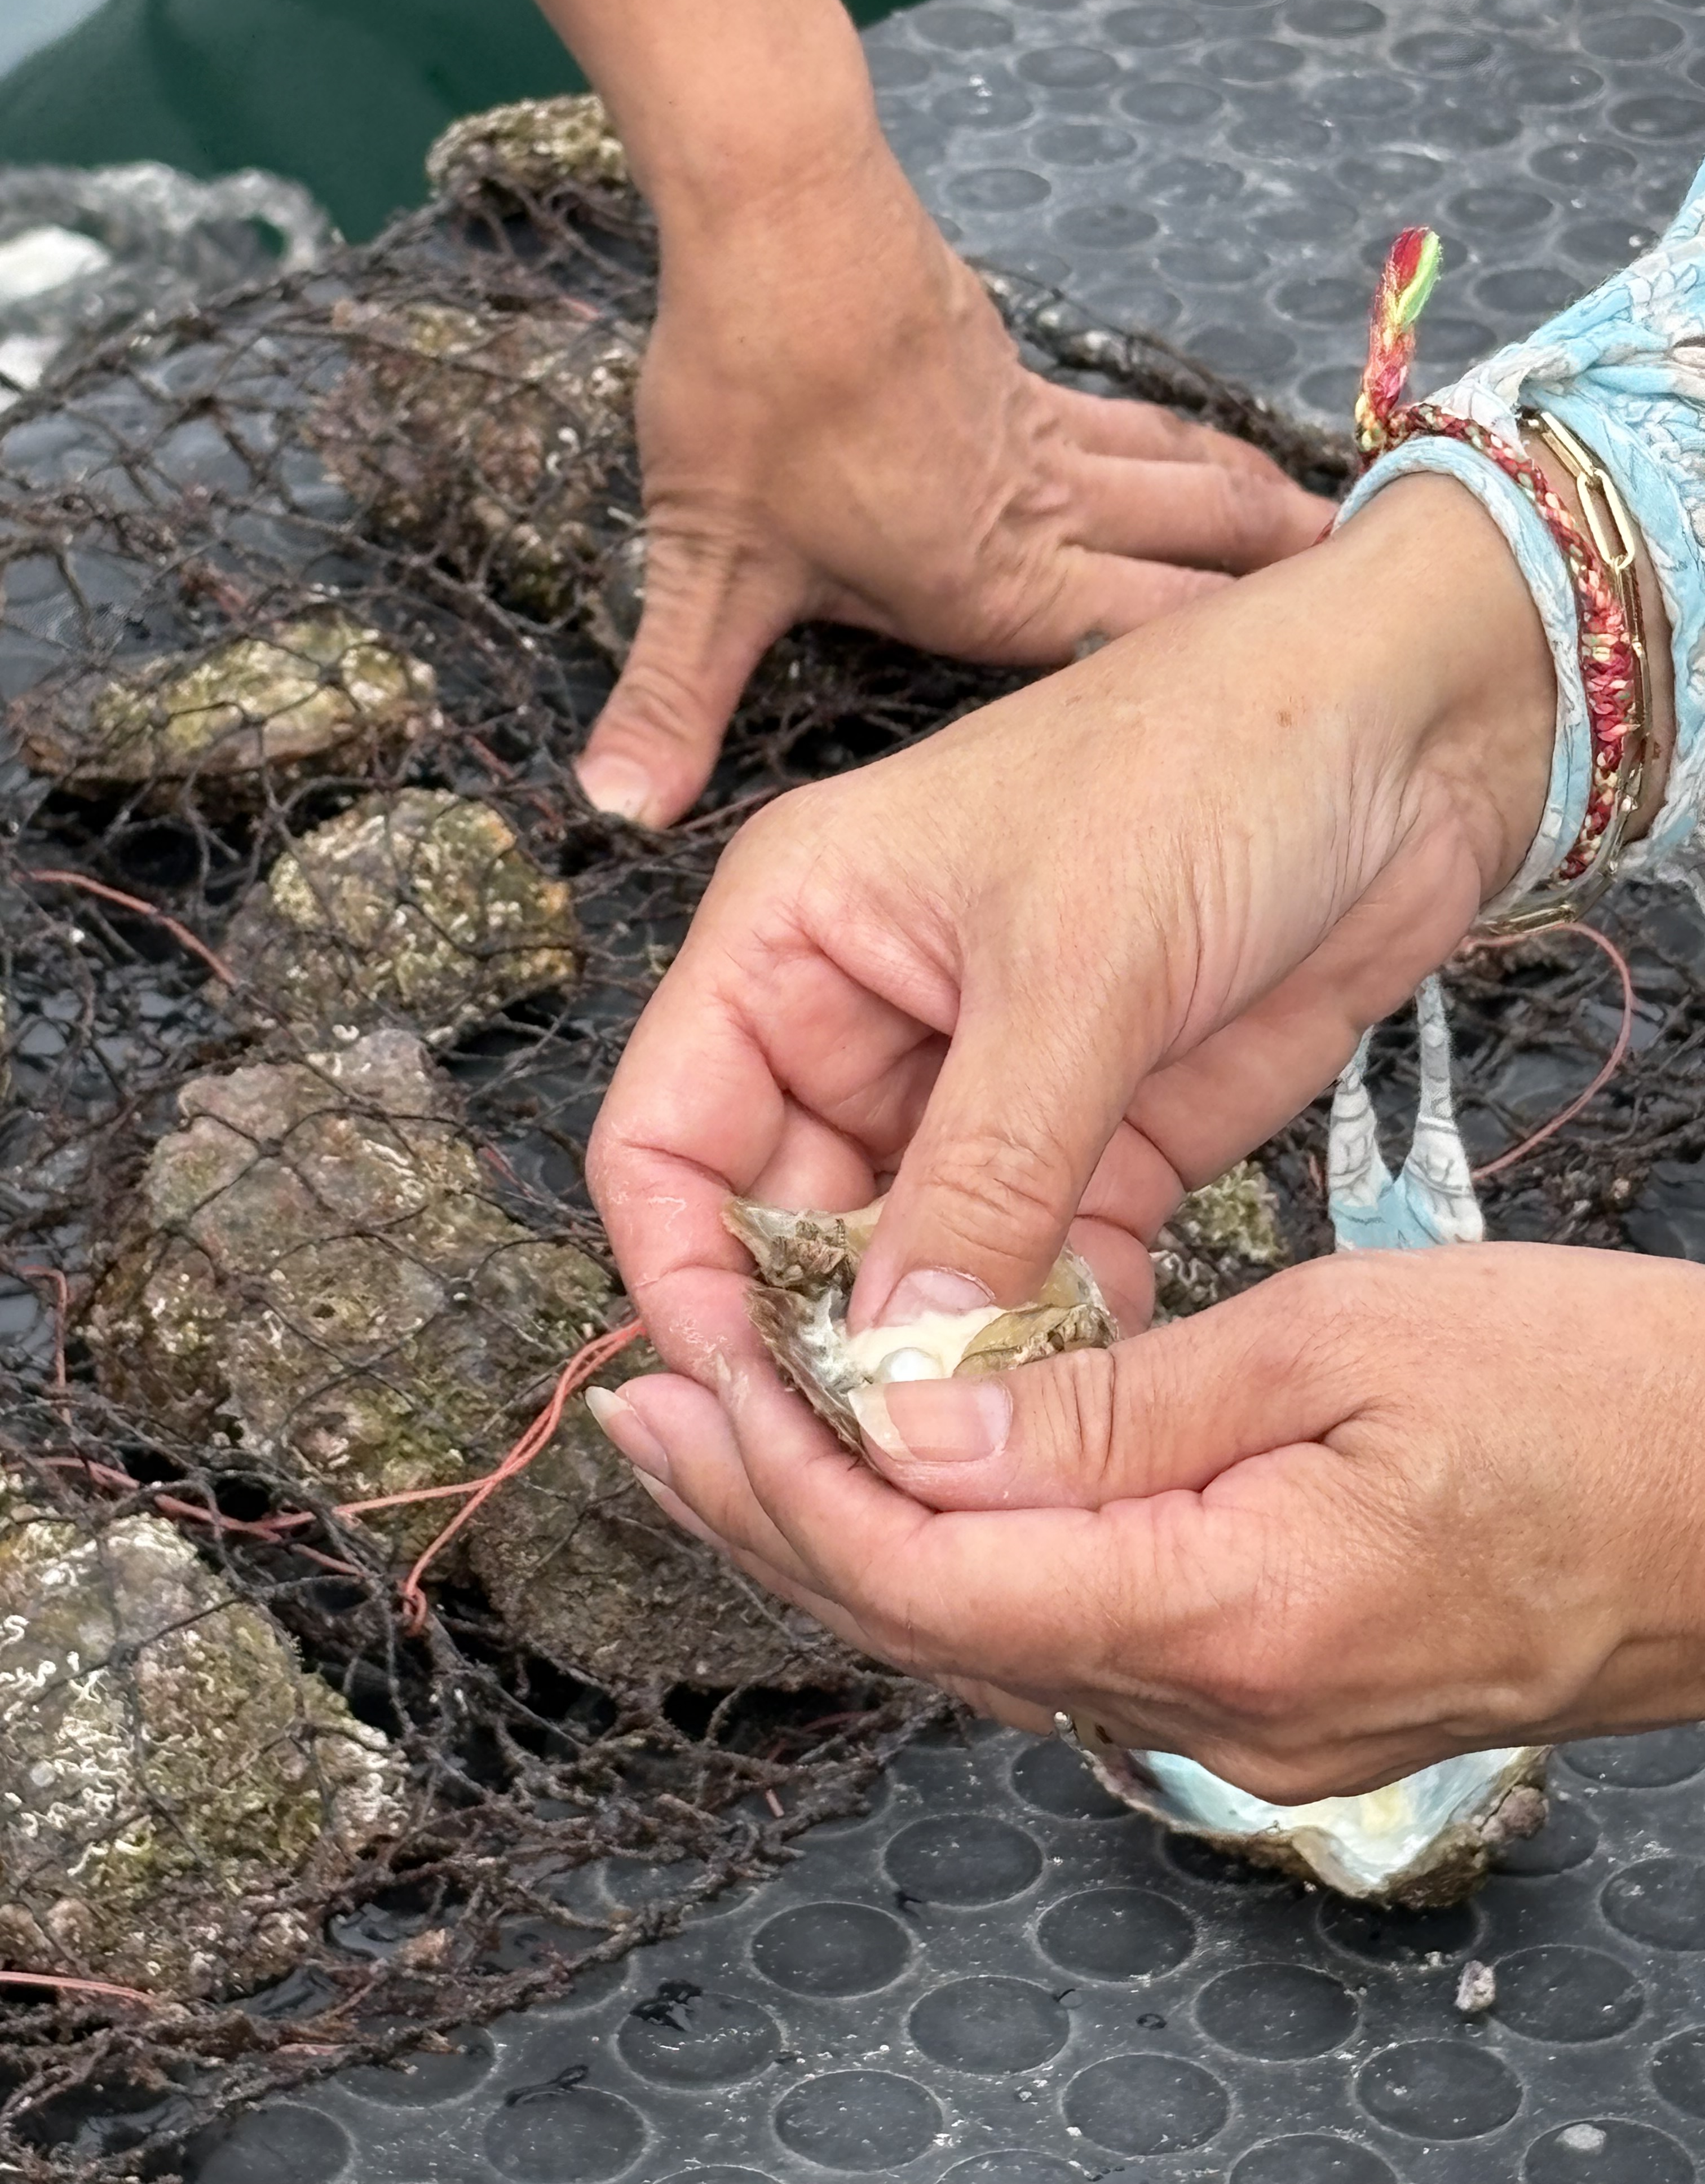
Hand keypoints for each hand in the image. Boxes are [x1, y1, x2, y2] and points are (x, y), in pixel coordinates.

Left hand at [578, 144, 1324, 823]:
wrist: (778, 217)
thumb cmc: (750, 396)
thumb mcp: (703, 566)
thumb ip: (672, 695)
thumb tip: (616, 803)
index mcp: (989, 581)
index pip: (1140, 646)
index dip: (1225, 686)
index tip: (1316, 714)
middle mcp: (1040, 513)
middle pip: (1195, 552)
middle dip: (1278, 588)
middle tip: (1372, 616)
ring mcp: (1039, 434)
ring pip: (1180, 477)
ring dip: (1249, 511)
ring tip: (1328, 540)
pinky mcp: (1016, 373)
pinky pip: (1130, 421)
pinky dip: (1184, 445)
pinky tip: (1195, 454)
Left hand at [587, 1242, 1704, 1799]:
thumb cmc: (1595, 1401)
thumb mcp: (1345, 1347)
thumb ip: (1118, 1409)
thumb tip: (914, 1432)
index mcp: (1229, 1615)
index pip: (928, 1576)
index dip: (788, 1484)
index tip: (690, 1387)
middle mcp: (1215, 1705)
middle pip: (928, 1629)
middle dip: (768, 1517)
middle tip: (646, 1416)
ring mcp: (1244, 1718)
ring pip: (982, 1640)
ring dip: (846, 1536)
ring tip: (730, 1437)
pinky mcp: (1270, 1691)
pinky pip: (1062, 1635)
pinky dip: (953, 1557)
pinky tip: (903, 1484)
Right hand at [589, 471, 1554, 1375]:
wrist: (1412, 729)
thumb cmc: (1211, 763)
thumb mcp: (1076, 966)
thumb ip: (979, 1177)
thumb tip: (890, 1371)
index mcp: (792, 940)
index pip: (666, 1146)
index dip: (686, 1285)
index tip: (755, 1408)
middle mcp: (861, 1024)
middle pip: (783, 1234)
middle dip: (827, 1353)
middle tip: (894, 1465)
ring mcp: (980, 1094)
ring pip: (910, 1278)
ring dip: (943, 1368)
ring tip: (995, 1455)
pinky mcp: (1093, 1142)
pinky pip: (1031, 1278)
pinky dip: (1050, 1348)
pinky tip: (1089, 1409)